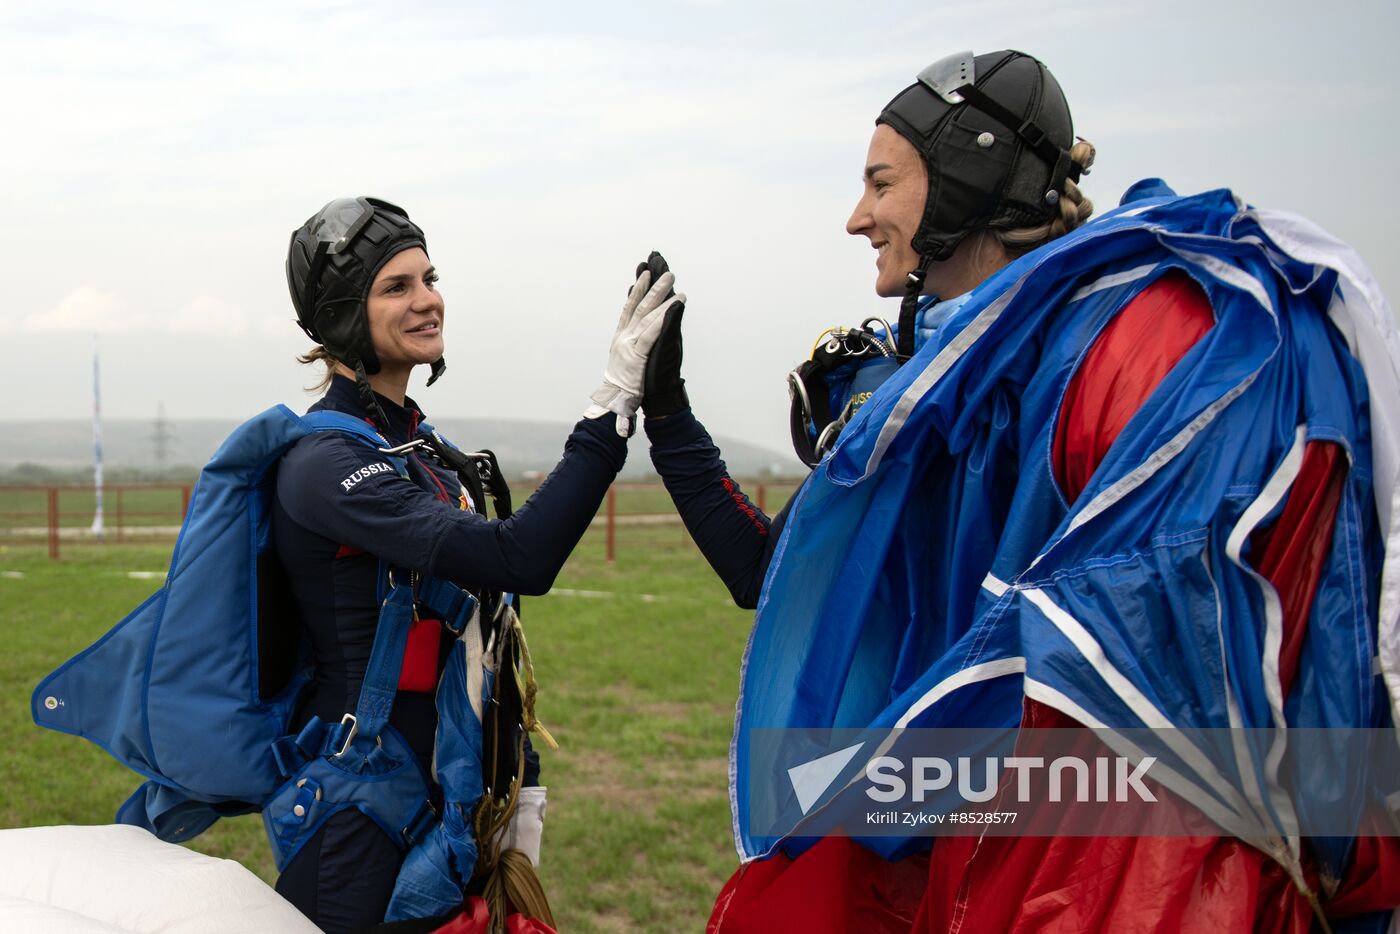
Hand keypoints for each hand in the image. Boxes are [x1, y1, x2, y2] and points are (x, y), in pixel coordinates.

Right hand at [584, 267, 685, 435]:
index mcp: (621, 337)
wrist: (617, 403)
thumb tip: (641, 327)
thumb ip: (633, 340)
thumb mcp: (626, 357)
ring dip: (661, 297)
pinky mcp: (638, 355)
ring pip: (647, 315)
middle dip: (653, 286)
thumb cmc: (625, 384)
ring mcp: (630, 345)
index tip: (644, 272)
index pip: (629, 307)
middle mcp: (624, 337)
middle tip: (665, 271)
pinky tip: (672, 306)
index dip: (636, 289)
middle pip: (639, 305)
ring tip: (673, 283)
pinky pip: (652, 333)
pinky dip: (662, 318)